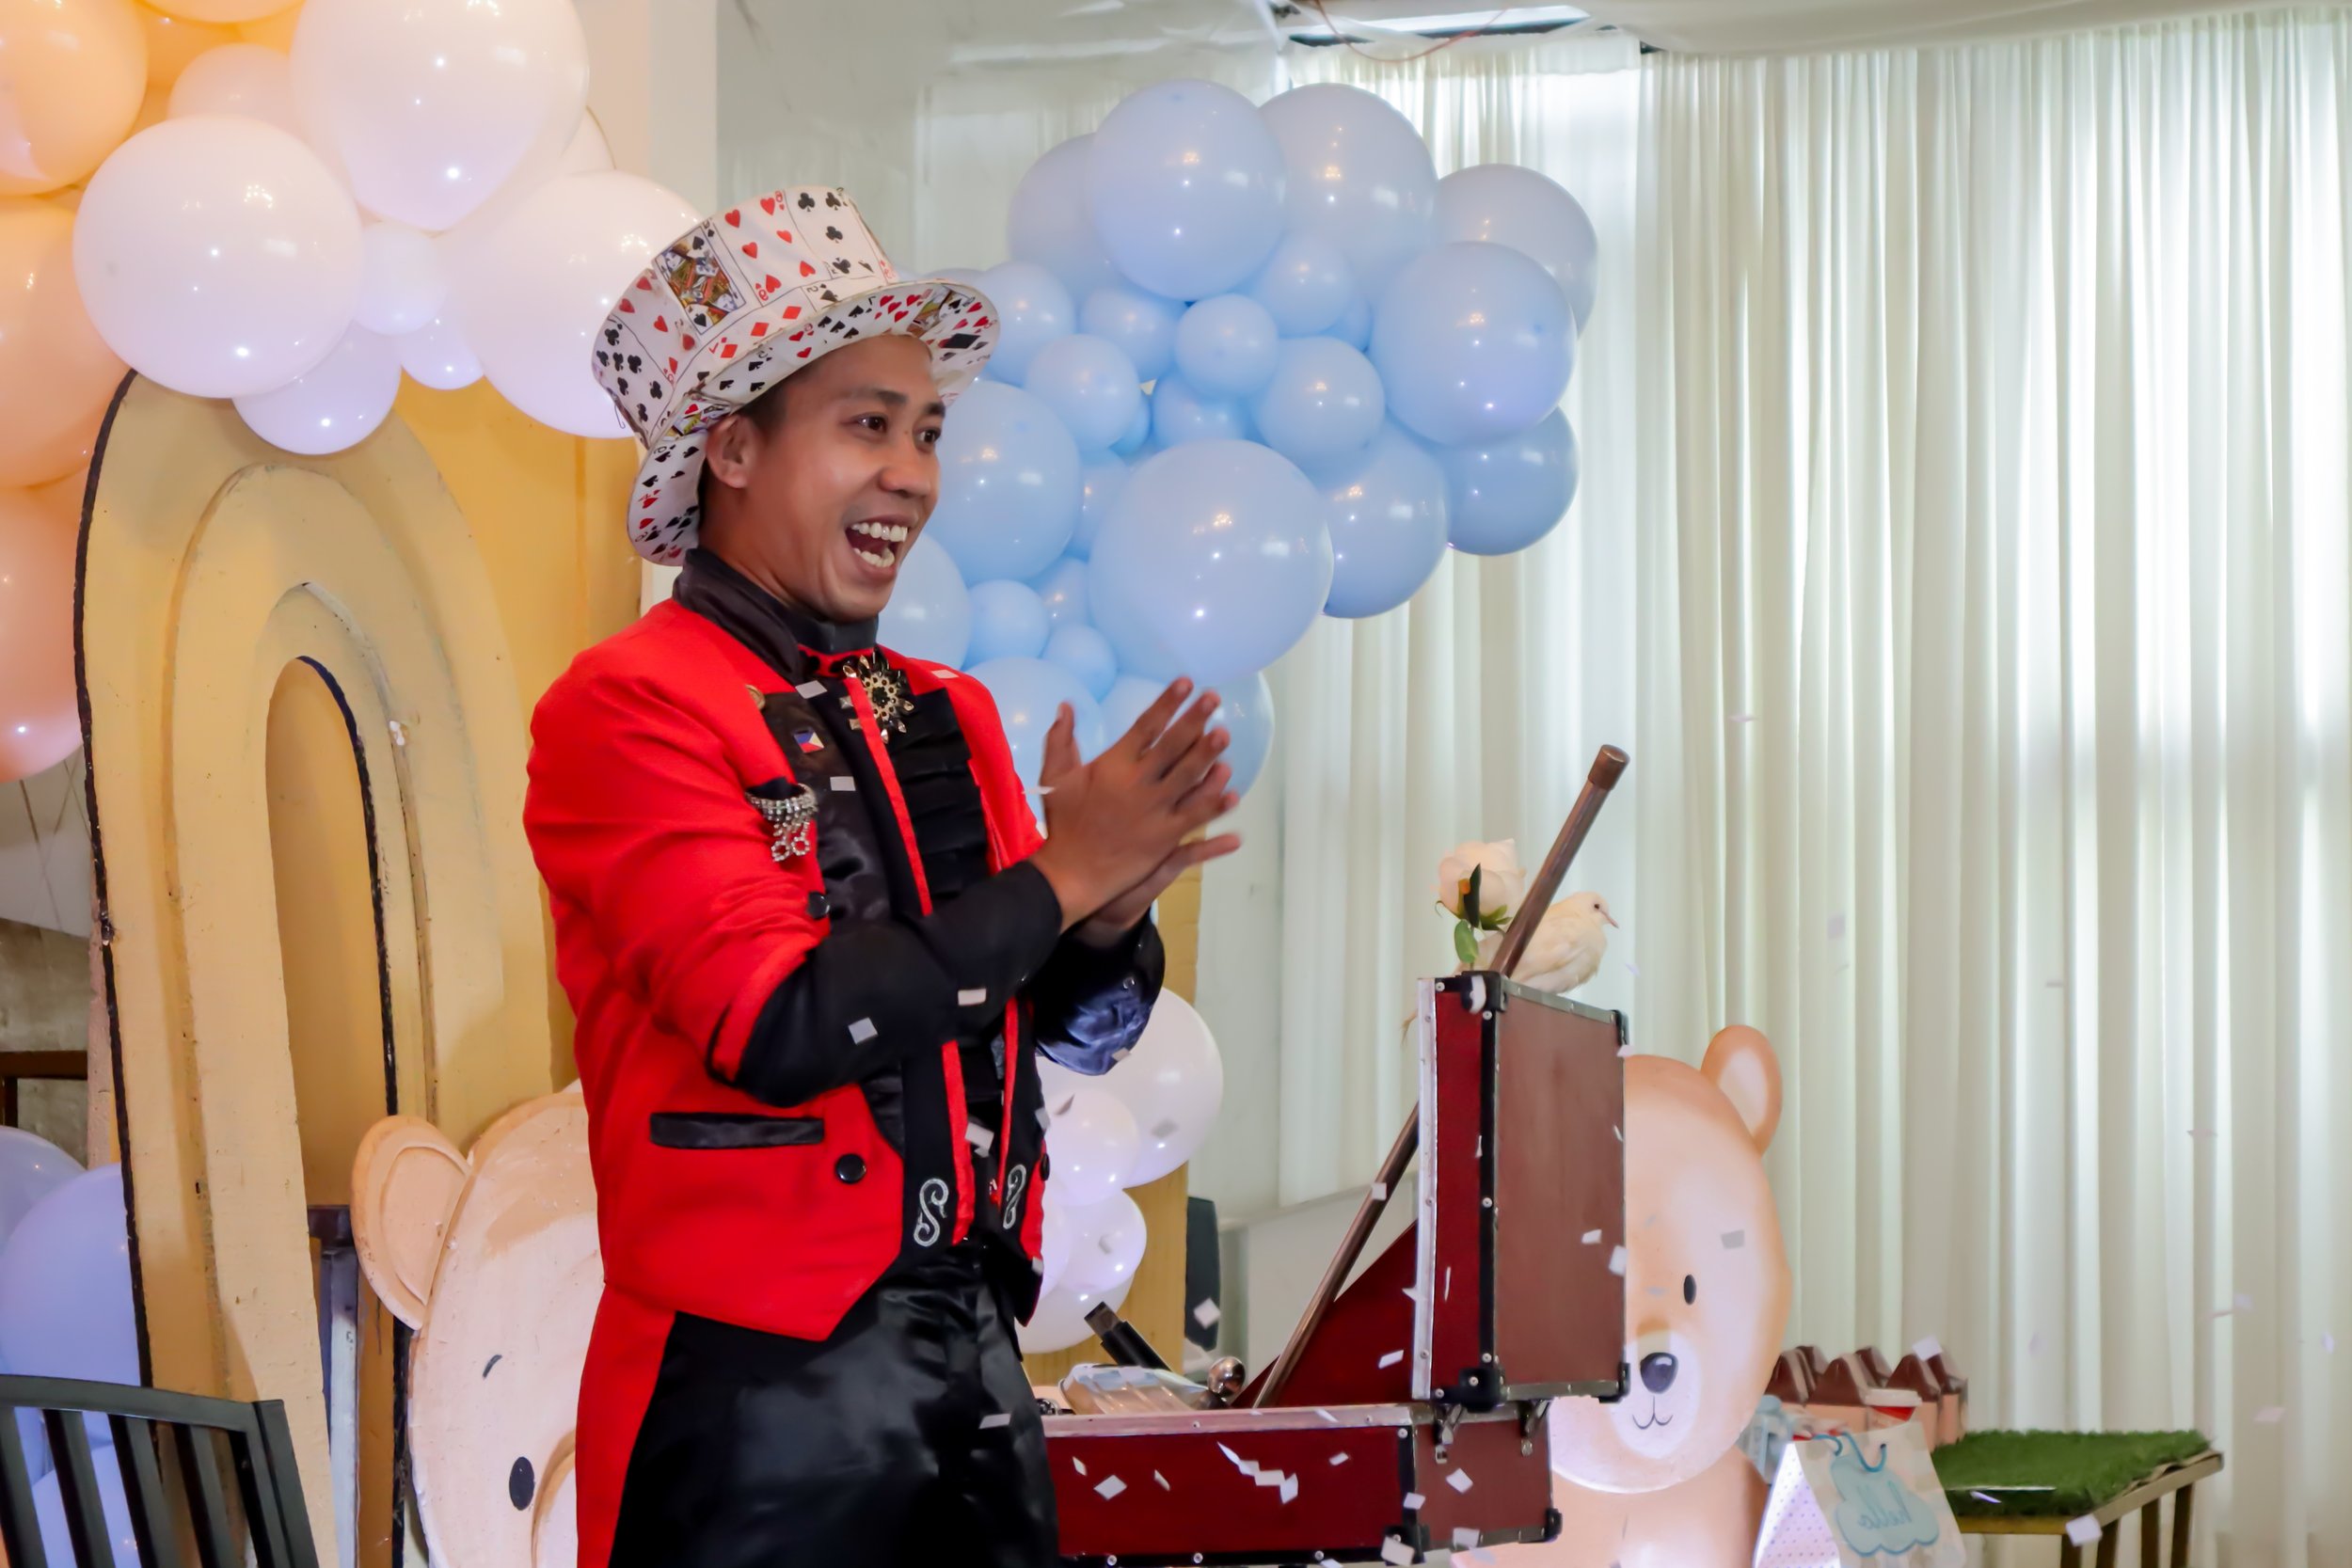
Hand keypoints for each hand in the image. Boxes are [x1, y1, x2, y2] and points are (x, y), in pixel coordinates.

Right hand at [1027, 678, 1242, 930]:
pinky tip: (1233, 794)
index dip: (1167, 703)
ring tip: (1225, 735)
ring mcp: (1155, 811)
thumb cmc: (1063, 824)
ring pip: (1190, 778)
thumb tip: (1065, 705)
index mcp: (1113, 766)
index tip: (1186, 683)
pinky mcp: (1165, 838)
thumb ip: (1060, 739)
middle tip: (1215, 698)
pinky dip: (1215, 806)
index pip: (1146, 726)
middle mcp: (1138, 784)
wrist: (1071, 874)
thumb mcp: (1054, 778)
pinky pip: (1196, 817)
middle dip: (1195, 719)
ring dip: (1209, 755)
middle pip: (1174, 746)